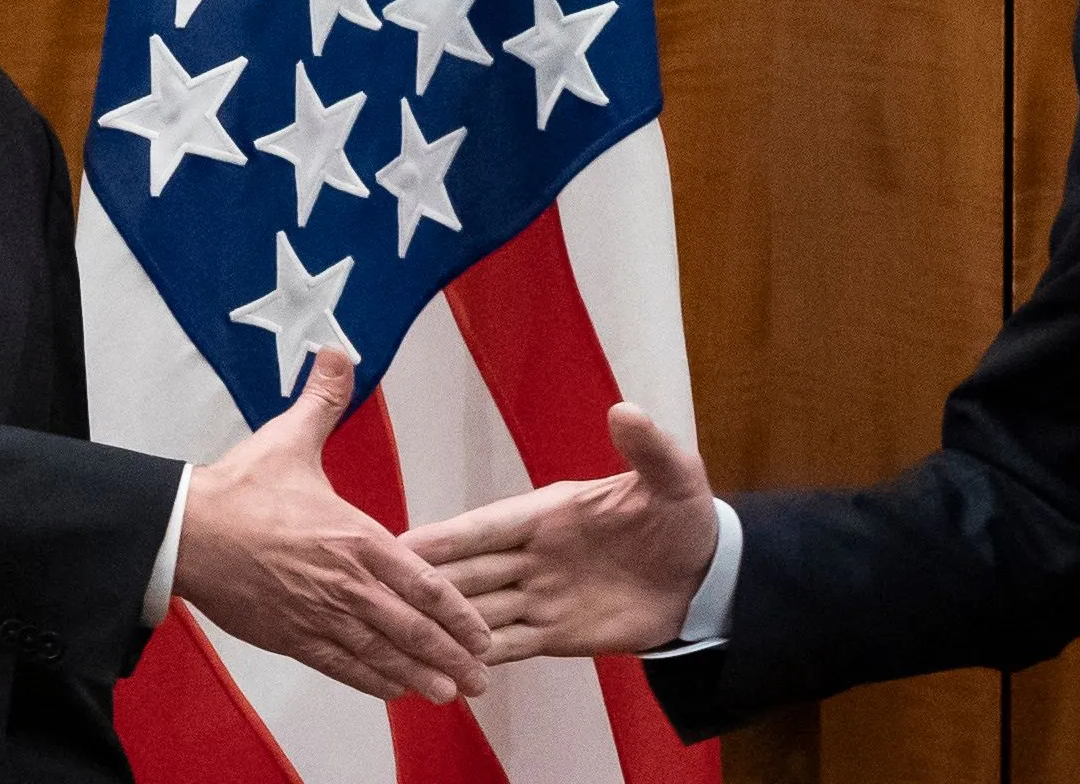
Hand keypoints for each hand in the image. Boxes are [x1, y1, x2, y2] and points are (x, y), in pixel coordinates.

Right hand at [173, 351, 490, 702]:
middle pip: (411, 627)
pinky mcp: (289, 634)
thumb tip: (338, 353)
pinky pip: (339, 664)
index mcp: (356, 537)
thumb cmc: (239, 488)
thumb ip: (323, 399)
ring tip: (450, 693)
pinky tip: (392, 690)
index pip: (423, 582)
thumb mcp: (290, 437)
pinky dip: (369, 680)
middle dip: (451, 654)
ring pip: (380, 653)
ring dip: (419, 675)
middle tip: (482, 676)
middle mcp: (345, 581)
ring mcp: (317, 613)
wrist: (185, 530)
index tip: (483, 630)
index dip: (458, 611)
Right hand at [400, 402, 718, 661]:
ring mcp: (541, 595)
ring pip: (480, 613)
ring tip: (398, 643)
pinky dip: (479, 659)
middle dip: (426, 585)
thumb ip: (647, 450)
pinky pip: (508, 646)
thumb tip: (626, 410)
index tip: (400, 543)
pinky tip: (445, 670)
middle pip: (470, 572)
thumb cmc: (684, 518)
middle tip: (373, 597)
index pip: (487, 526)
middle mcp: (534, 554)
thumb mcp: (674, 478)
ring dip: (445, 627)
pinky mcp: (555, 632)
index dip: (445, 536)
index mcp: (549, 513)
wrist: (706, 578)